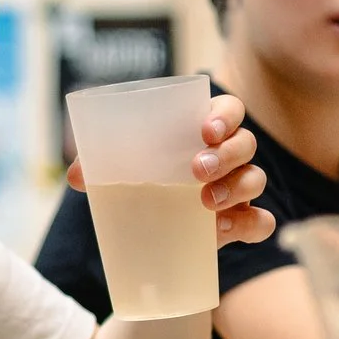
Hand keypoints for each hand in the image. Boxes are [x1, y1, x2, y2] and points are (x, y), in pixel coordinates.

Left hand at [67, 91, 274, 244]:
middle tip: (197, 170)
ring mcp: (239, 187)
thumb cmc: (142, 180)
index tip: (205, 131)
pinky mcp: (242, 221)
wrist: (153, 228)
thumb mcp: (120, 169)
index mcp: (205, 129)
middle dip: (226, 155)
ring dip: (235, 187)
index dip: (224, 116)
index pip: (229, 110)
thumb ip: (98, 166)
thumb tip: (76, 176)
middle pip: (246, 143)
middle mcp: (229, 155)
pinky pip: (262, 221)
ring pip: (256, 178)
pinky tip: (223, 229)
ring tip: (205, 202)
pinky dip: (250, 224)